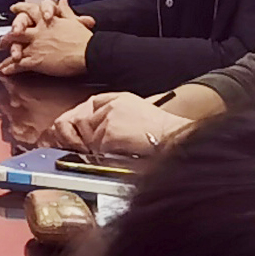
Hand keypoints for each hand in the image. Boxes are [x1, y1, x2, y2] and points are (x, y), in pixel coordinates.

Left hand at [0, 6, 93, 79]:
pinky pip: (18, 64)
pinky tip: (5, 71)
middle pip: (17, 30)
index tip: (14, 7)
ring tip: (1, 61)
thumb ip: (65, 11)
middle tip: (2, 41)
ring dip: (7, 53)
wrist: (87, 53)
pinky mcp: (35, 61)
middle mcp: (38, 32)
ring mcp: (35, 46)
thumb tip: (62, 1)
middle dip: (9, 36)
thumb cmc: (83, 39)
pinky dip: (10, 68)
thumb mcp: (74, 21)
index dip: (21, 8)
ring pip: (15, 47)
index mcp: (47, 21)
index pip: (31, 10)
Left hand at [54, 90, 188, 156]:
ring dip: (97, 149)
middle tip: (93, 148)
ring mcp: (109, 118)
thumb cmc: (163, 133)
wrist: (172, 139)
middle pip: (83, 121)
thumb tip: (97, 131)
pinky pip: (96, 150)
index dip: (84, 119)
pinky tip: (118, 156)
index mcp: (120, 98)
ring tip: (116, 153)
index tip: (82, 130)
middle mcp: (112, 105)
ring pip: (88, 138)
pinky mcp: (109, 133)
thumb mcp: (139, 114)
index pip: (91, 104)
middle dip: (85, 137)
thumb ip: (117, 116)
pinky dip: (104, 157)